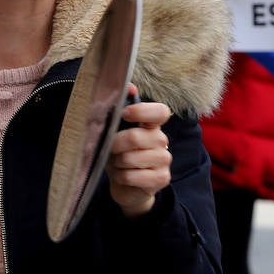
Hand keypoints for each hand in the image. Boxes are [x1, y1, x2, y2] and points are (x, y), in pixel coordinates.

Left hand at [106, 85, 172, 217]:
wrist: (126, 186)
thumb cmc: (119, 154)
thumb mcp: (114, 132)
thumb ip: (118, 110)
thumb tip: (130, 87)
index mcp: (152, 125)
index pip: (160, 112)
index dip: (142, 111)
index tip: (125, 114)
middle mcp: (161, 140)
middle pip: (135, 137)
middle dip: (115, 145)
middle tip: (110, 149)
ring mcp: (164, 160)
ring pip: (131, 158)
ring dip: (117, 163)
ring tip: (117, 164)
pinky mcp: (162, 179)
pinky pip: (133, 176)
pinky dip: (122, 177)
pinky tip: (123, 176)